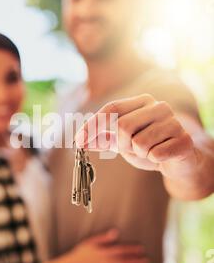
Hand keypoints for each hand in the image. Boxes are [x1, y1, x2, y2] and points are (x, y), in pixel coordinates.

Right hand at [67, 229, 148, 262]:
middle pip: (124, 262)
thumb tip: (115, 232)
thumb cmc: (80, 253)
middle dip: (136, 261)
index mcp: (105, 252)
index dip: (132, 250)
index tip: (142, 249)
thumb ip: (104, 238)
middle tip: (147, 262)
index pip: (122, 250)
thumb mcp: (91, 242)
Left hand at [75, 93, 197, 179]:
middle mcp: (159, 106)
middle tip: (131, 149)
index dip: (93, 125)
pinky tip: (162, 156)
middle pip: (123, 126)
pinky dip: (154, 160)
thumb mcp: (122, 142)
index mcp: (143, 101)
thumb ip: (102, 139)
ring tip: (150, 152)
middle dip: (122, 144)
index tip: (78, 141)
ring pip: (139, 143)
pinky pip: (155, 154)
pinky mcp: (184, 140)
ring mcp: (174, 122)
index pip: (112, 108)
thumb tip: (78, 141)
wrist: (179, 161)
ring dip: (140, 154)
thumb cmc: (149, 147)